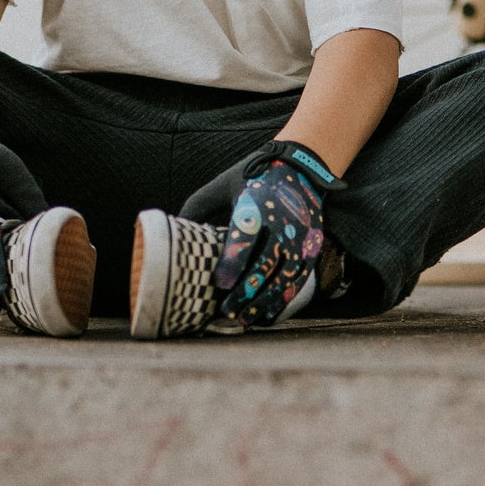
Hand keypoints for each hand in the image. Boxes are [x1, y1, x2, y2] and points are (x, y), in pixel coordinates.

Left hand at [213, 142, 343, 327]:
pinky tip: (267, 315)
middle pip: (266, 264)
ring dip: (265, 303)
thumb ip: (197, 207)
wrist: (301, 166)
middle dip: (246, 293)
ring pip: (284, 278)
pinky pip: (298, 282)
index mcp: (256, 204)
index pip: (245, 237)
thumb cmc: (253, 177)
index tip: (220, 283)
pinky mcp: (311, 248)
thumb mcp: (222, 184)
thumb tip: (173, 234)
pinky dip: (283, 302)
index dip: (233, 263)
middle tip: (226, 311)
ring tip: (244, 319)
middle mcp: (282, 222)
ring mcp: (300, 238)